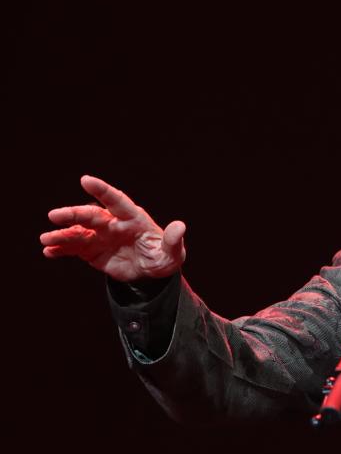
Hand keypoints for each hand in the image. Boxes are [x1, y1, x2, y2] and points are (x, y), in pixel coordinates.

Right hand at [40, 175, 186, 281]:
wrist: (151, 273)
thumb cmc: (164, 257)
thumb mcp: (172, 253)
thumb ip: (173, 240)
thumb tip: (180, 226)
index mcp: (133, 218)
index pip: (116, 201)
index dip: (102, 190)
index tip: (85, 180)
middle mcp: (113, 224)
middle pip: (91, 215)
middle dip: (73, 214)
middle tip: (54, 215)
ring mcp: (100, 237)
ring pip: (77, 232)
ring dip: (61, 234)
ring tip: (46, 239)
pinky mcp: (91, 250)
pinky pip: (73, 248)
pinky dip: (60, 249)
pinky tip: (48, 252)